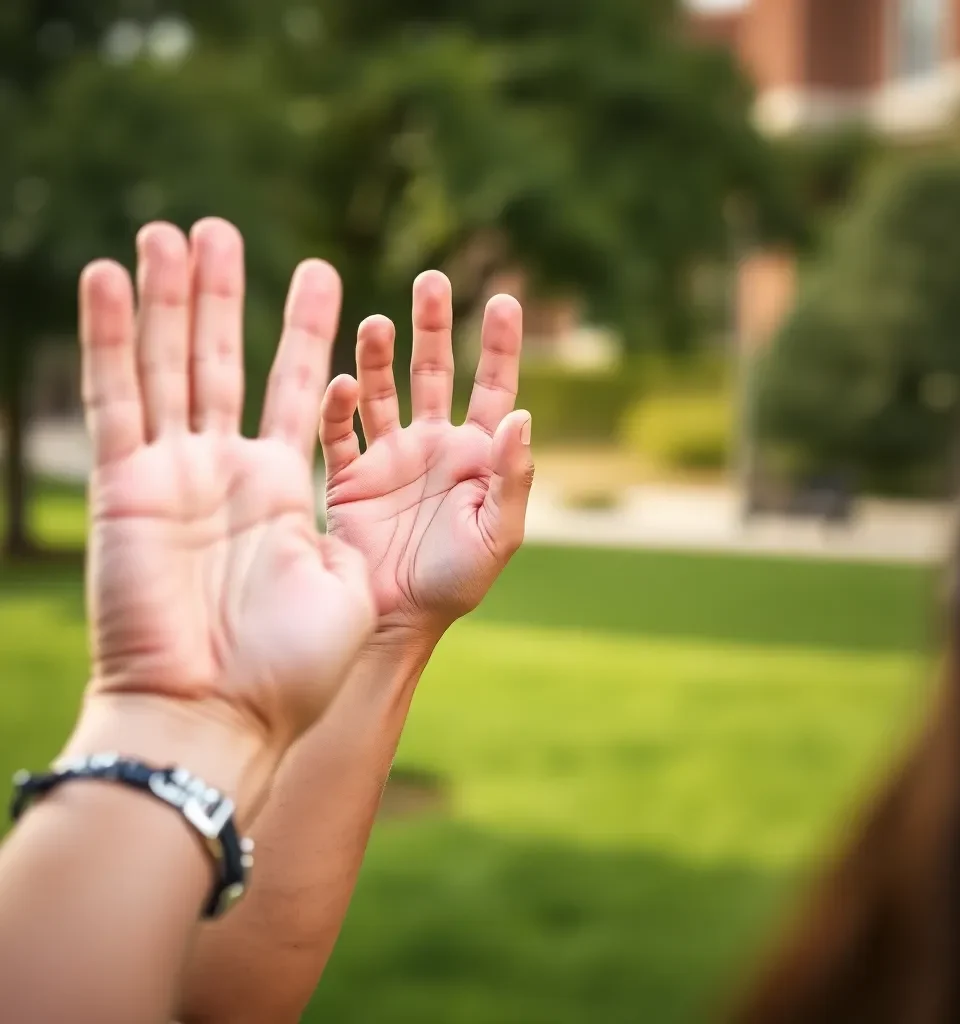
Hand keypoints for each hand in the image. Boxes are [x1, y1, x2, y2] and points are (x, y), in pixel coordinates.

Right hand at [76, 219, 374, 806]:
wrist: (216, 720)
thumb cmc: (297, 668)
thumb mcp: (358, 576)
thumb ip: (397, 510)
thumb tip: (477, 446)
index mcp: (286, 489)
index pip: (298, 389)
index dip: (309, 332)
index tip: (323, 274)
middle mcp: (228, 473)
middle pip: (226, 362)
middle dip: (226, 295)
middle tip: (224, 230)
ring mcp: (174, 474)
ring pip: (168, 365)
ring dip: (170, 298)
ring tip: (173, 231)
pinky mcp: (125, 487)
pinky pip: (113, 399)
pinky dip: (108, 338)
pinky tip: (108, 276)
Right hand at [320, 271, 533, 644]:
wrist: (393, 621)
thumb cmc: (455, 584)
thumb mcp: (496, 535)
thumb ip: (512, 478)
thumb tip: (523, 413)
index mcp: (475, 456)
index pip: (492, 387)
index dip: (499, 344)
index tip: (503, 299)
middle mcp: (432, 446)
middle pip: (434, 371)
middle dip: (433, 327)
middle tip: (431, 281)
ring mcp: (388, 457)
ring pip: (383, 389)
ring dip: (380, 355)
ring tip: (378, 323)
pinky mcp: (348, 476)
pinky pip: (340, 431)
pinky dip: (339, 406)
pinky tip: (344, 385)